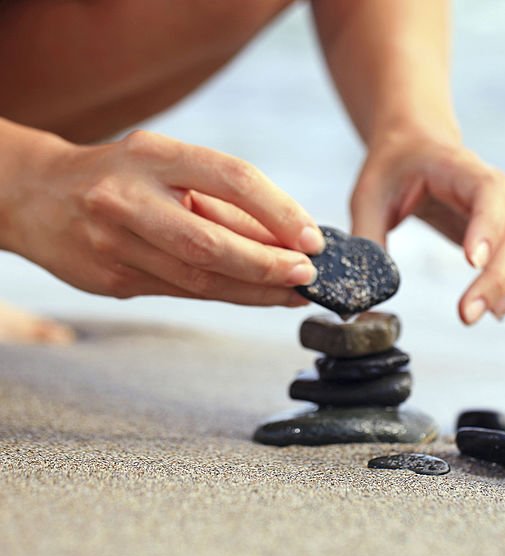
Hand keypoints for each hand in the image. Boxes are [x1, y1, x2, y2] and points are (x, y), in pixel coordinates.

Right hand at [3, 129, 324, 305]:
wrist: (35, 195)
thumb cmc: (123, 177)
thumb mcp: (168, 166)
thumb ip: (225, 201)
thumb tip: (293, 236)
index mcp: (153, 156)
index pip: (232, 178)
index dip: (280, 211)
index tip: (314, 238)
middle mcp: (128, 199)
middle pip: (211, 243)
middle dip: (268, 265)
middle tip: (307, 276)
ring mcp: (114, 243)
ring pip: (198, 279)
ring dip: (255, 291)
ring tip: (293, 293)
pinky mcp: (111, 280)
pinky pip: (182, 293)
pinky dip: (227, 295)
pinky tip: (256, 295)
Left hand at [351, 132, 504, 323]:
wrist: (418, 145)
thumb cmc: (393, 168)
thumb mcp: (368, 197)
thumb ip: (367, 241)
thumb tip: (364, 297)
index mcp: (462, 171)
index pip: (489, 195)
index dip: (487, 228)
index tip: (471, 263)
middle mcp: (498, 191)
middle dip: (497, 279)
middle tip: (468, 315)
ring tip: (500, 314)